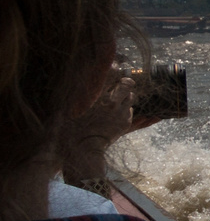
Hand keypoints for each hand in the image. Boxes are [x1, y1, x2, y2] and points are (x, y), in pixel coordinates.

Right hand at [59, 66, 134, 183]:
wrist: (83, 151)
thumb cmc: (71, 130)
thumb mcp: (67, 110)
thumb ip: (75, 96)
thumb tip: (73, 84)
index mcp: (97, 97)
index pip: (114, 76)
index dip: (115, 71)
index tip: (115, 69)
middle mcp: (111, 103)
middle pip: (127, 84)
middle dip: (124, 83)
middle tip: (120, 84)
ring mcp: (120, 113)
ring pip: (131, 97)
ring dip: (125, 97)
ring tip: (116, 101)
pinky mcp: (125, 123)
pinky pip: (130, 110)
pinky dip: (125, 109)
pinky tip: (116, 113)